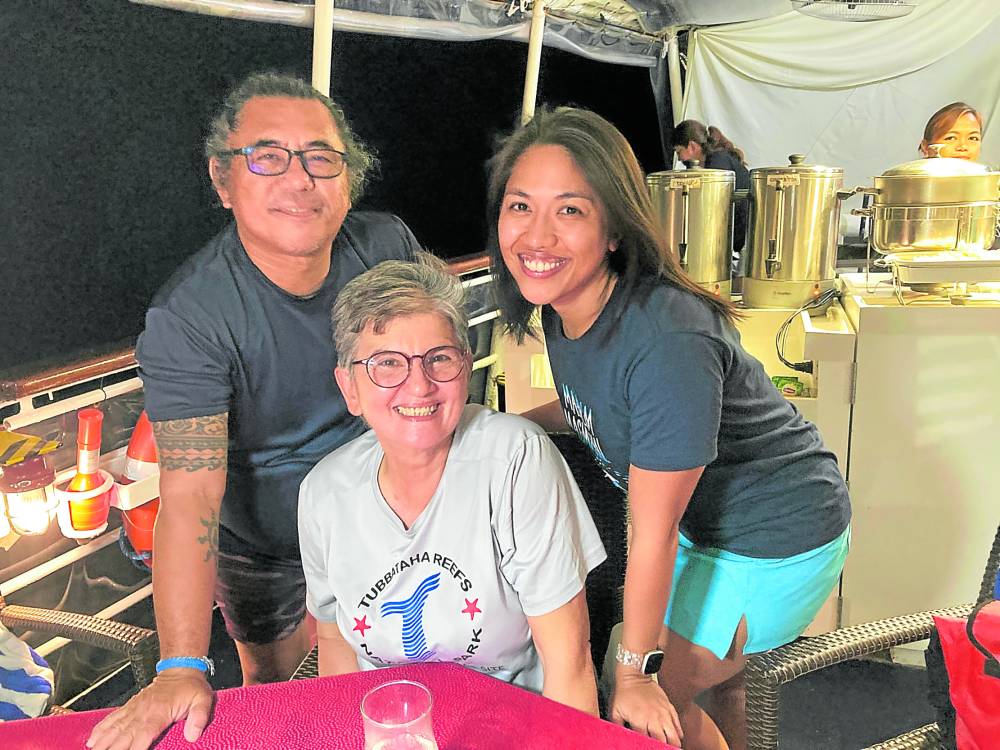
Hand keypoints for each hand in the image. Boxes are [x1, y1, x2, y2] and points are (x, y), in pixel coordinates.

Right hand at [86, 670, 214, 749]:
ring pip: (113, 729)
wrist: (181, 668)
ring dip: (102, 743)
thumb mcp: (203, 700)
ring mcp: (134, 709)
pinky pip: (112, 719)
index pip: (141, 737)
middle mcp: (142, 712)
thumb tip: (192, 735)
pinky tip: (92, 741)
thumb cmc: (191, 687)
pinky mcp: (130, 707)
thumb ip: (199, 717)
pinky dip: (100, 730)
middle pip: (122, 737)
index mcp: (158, 713)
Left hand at [610, 670, 682, 745]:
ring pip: (674, 735)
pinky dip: (679, 732)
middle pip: (663, 742)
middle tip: (660, 749)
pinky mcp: (669, 707)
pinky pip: (677, 723)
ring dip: (673, 743)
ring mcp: (663, 713)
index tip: (646, 747)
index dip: (648, 747)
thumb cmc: (624, 692)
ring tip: (672, 747)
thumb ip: (617, 727)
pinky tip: (678, 737)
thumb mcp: (615, 711)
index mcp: (640, 722)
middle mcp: (654, 719)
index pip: (647, 743)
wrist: (634, 675)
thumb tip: (618, 737)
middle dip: (662, 747)